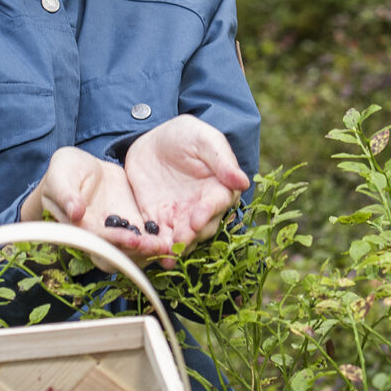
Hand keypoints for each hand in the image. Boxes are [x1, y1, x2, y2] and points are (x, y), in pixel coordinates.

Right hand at [22, 146, 168, 257]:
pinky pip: (146, 235)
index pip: (97, 240)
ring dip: (151, 251)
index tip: (132, 239)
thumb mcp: (60, 176)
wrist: (81, 168)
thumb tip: (75, 213)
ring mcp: (117, 231)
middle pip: (118, 254)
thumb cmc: (64, 172)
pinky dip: (159, 239)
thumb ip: (65, 194)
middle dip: (138, 253)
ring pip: (134, 250)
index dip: (114, 242)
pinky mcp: (132, 222)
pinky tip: (174, 239)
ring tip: (170, 246)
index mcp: (79, 228)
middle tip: (157, 247)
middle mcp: (99, 236)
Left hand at [122, 114, 249, 256]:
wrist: (153, 140)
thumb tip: (242, 181)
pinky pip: (158, 237)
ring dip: (175, 248)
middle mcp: (202, 208)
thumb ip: (221, 159)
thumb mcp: (203, 138)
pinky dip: (154, 246)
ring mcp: (181, 217)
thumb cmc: (185, 135)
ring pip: (182, 239)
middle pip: (202, 228)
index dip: (207, 213)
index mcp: (218, 188)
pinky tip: (148, 252)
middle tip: (180, 241)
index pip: (216, 204)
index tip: (197, 220)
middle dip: (191, 236)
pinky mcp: (159, 221)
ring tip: (165, 256)